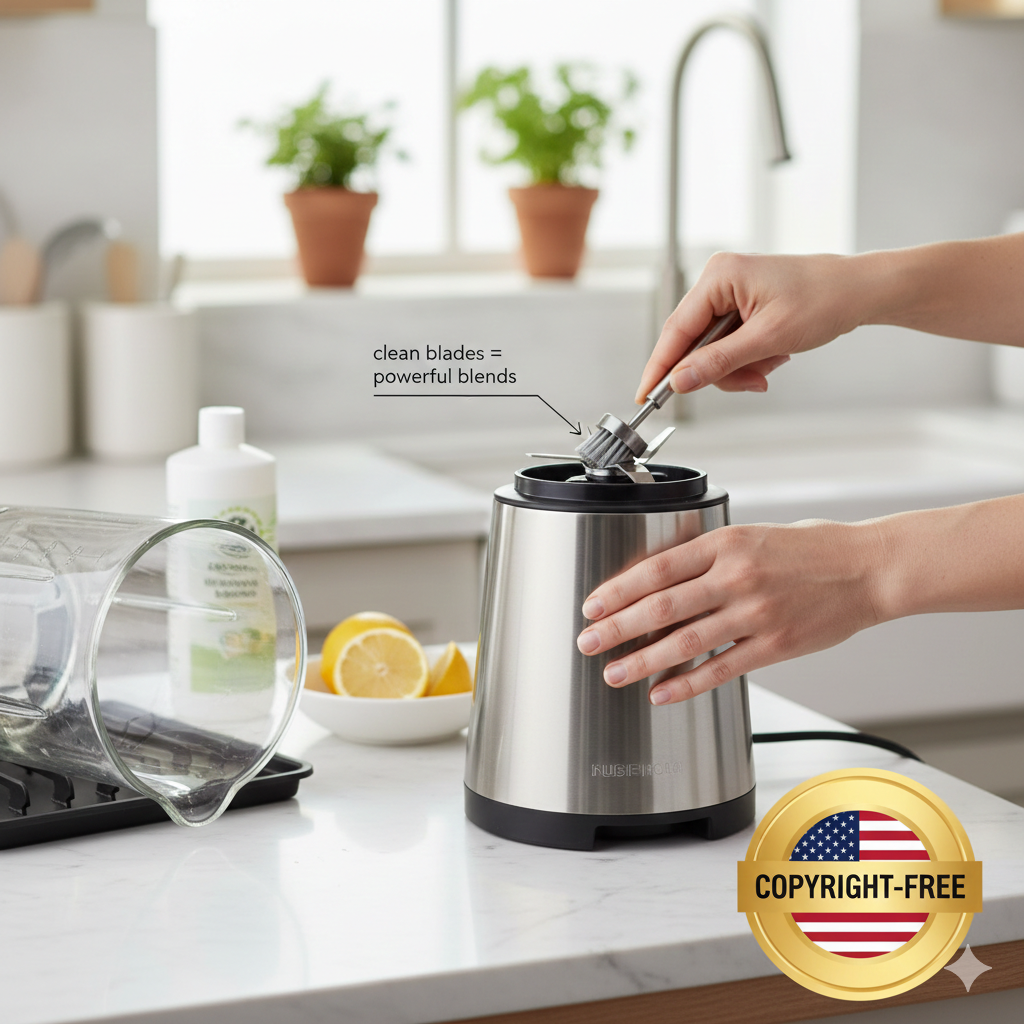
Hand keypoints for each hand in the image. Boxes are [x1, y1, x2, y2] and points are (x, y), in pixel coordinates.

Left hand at [575, 520, 884, 705]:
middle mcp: (737, 577)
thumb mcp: (751, 535)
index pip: (657, 569)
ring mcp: (755, 614)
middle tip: (587, 642)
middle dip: (616, 628)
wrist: (867, 569)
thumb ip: (708, 556)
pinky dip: (686, 684)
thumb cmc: (810, 549)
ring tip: (613, 672)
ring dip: (642, 661)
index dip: (618, 590)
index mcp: (726, 543)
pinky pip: (719, 669)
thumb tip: (660, 580)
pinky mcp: (774, 646)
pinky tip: (661, 693)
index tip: (593, 604)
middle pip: (661, 607)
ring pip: (684, 643)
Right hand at [635, 252, 864, 402]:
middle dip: (719, 370)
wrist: (859, 291)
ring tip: (770, 365)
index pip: (676, 329)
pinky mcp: (741, 304)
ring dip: (738, 367)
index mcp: (720, 276)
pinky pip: (728, 343)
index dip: (660, 367)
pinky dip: (747, 358)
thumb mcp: (768, 338)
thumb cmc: (824, 299)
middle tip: (748, 382)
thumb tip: (681, 381)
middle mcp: (719, 280)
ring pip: (711, 349)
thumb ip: (719, 362)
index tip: (646, 396)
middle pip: (693, 342)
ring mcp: (730, 292)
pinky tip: (773, 356)